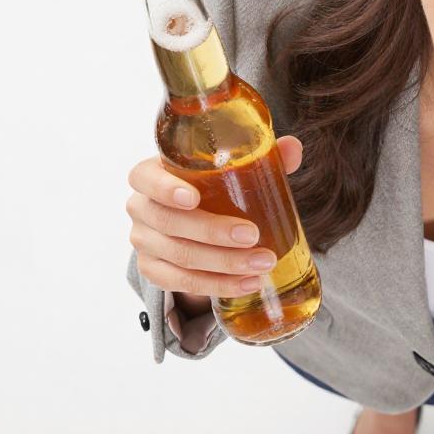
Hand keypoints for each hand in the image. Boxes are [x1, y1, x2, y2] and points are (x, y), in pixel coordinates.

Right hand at [125, 135, 304, 302]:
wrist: (192, 220)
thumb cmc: (210, 185)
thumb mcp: (228, 168)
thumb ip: (261, 156)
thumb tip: (293, 147)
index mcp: (151, 174)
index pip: (144, 178)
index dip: (164, 188)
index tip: (194, 198)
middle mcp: (141, 208)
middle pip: (170, 223)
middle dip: (213, 232)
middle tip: (252, 235)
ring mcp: (144, 242)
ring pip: (180, 256)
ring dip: (224, 264)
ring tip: (262, 263)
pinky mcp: (154, 270)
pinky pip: (181, 283)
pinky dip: (218, 285)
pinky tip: (247, 284)